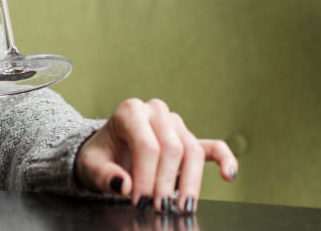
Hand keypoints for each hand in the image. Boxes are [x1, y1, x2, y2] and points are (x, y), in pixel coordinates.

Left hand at [75, 98, 237, 212]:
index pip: (146, 144)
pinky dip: (224, 159)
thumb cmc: (101, 156)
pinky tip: (228, 175)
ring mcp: (174, 124)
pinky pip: (212, 146)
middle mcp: (155, 112)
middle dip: (166, 182)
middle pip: (171, 148)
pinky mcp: (188, 139)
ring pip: (191, 150)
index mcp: (130, 112)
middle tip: (159, 208)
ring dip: (191, 182)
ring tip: (183, 207)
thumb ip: (104, 175)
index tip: (140, 201)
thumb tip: (124, 184)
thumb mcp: (91, 165)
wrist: (107, 151)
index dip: (146, 176)